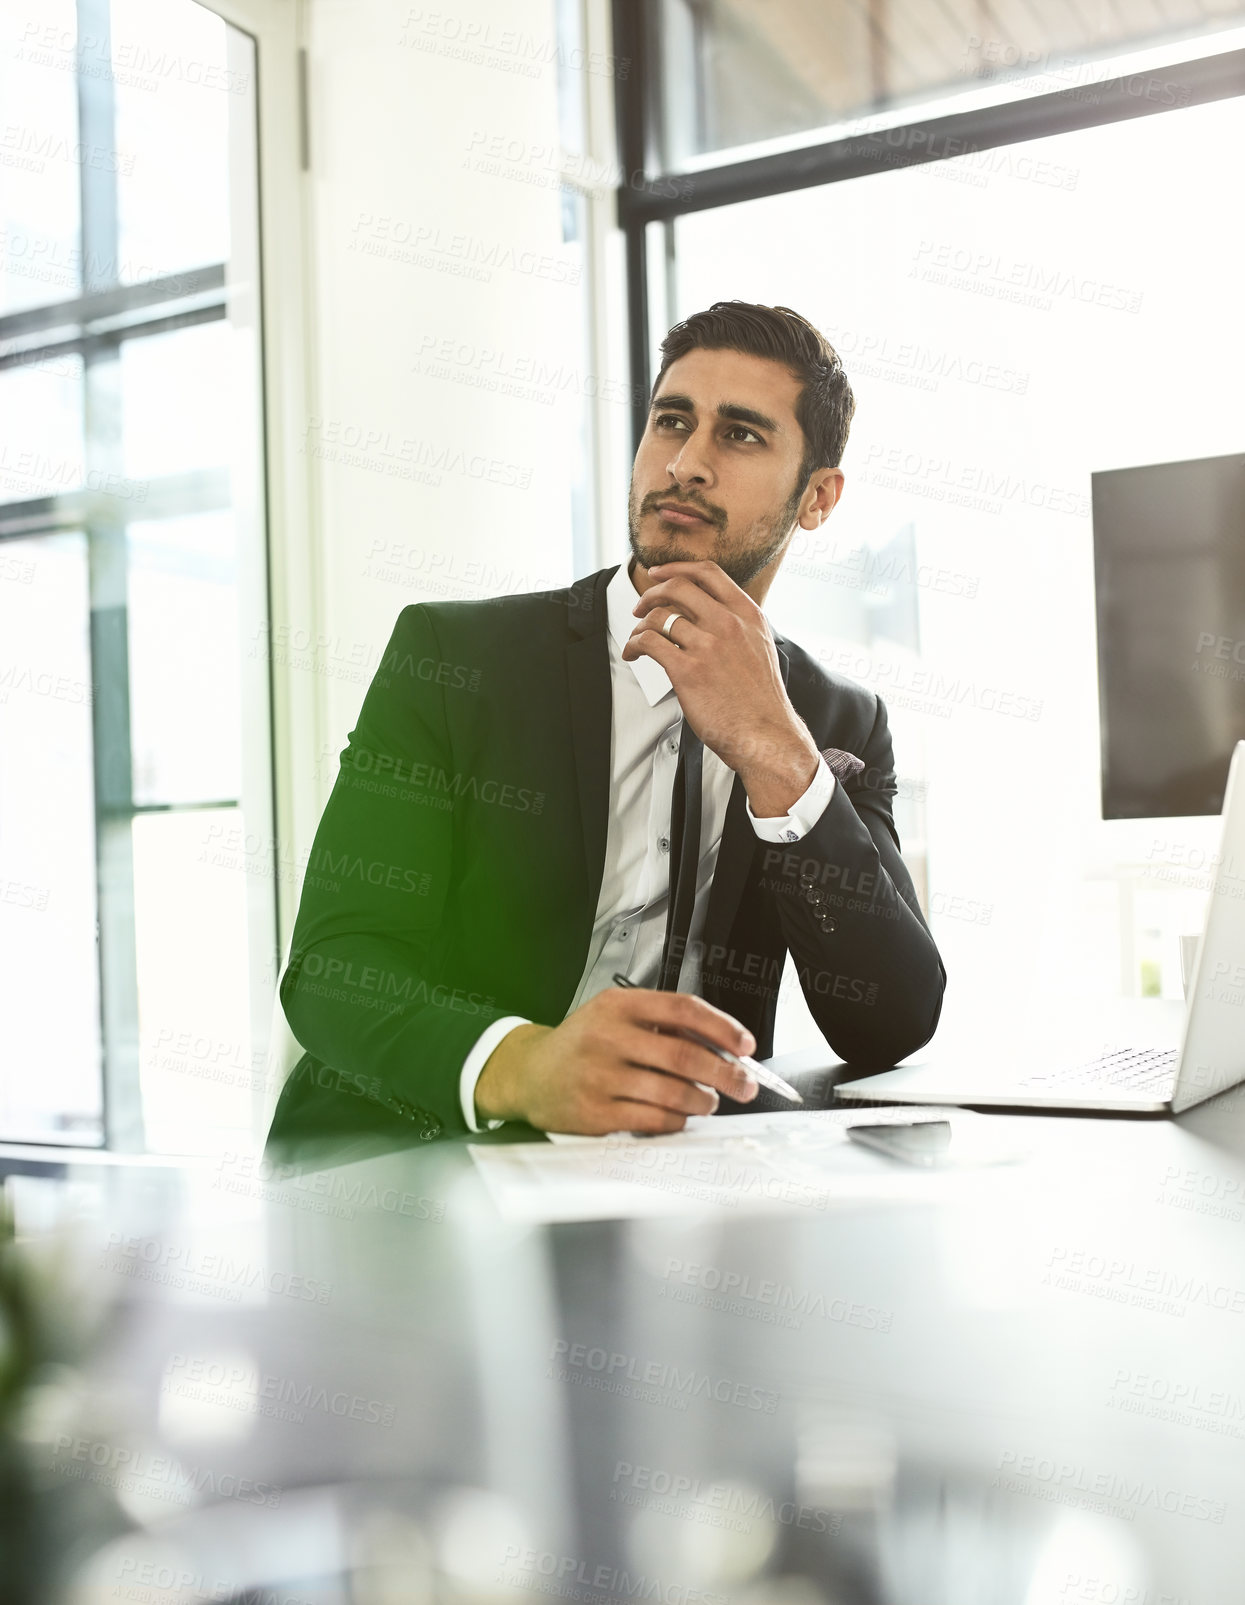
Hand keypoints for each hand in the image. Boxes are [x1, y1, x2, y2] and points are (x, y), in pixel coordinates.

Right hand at [473, 986, 759, 1134]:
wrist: (528, 1073)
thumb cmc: (580, 1044)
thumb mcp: (613, 1015)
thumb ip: (659, 1022)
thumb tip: (721, 1045)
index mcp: (618, 1005)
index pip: (683, 1008)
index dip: (723, 1027)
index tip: (745, 1044)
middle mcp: (608, 1037)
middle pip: (685, 1054)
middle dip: (726, 1073)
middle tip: (745, 1084)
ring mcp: (600, 1076)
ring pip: (674, 1092)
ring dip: (703, 1101)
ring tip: (709, 1101)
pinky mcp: (595, 1112)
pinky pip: (654, 1119)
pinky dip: (677, 1120)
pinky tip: (679, 1116)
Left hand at [622, 560, 819, 812]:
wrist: (767, 735)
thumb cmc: (762, 701)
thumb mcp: (760, 649)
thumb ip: (738, 627)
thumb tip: (708, 615)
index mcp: (748, 615)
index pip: (709, 573)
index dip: (677, 568)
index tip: (660, 573)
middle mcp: (728, 624)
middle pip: (678, 587)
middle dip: (651, 593)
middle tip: (640, 606)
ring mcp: (708, 645)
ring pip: (659, 616)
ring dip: (639, 626)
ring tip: (637, 639)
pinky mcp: (688, 670)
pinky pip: (649, 642)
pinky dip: (634, 645)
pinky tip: (635, 655)